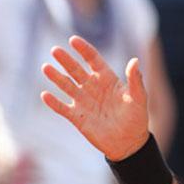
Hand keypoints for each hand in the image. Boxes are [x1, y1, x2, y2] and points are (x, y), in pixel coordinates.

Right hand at [41, 36, 149, 161]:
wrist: (129, 142)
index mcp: (107, 79)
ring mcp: (84, 101)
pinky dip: (54, 102)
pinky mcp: (77, 117)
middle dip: (66, 60)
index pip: (93, 60)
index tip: (73, 40)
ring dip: (56, 77)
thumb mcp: (139, 98)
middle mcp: (93, 87)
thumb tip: (135, 60)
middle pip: (76, 70)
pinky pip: (62, 108)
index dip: (84, 49)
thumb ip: (135, 80)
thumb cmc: (137, 117)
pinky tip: (45, 95)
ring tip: (46, 67)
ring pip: (66, 86)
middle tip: (55, 50)